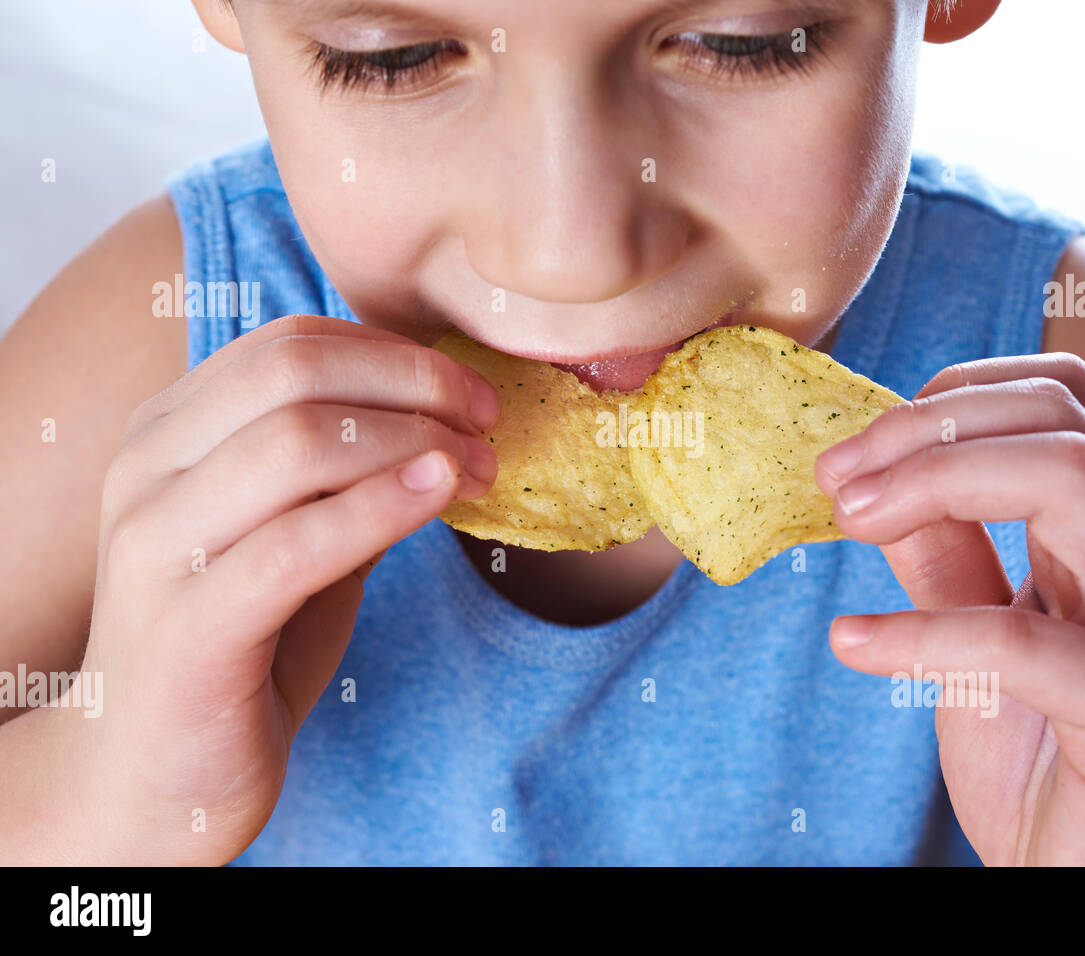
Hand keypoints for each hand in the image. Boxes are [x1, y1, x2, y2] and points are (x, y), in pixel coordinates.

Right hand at [71, 314, 497, 863]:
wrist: (155, 772)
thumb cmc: (239, 643)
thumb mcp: (298, 536)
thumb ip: (348, 475)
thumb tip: (450, 419)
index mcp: (166, 434)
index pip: (289, 345)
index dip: (396, 355)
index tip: (471, 391)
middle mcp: (145, 473)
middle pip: (293, 375)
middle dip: (413, 385)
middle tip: (488, 420)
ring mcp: (155, 547)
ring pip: (295, 445)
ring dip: (412, 443)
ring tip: (482, 467)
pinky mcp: (186, 626)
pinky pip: (298, 543)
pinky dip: (382, 508)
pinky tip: (441, 495)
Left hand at [815, 353, 1084, 864]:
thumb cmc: (1050, 766)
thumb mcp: (973, 645)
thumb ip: (944, 559)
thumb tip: (875, 482)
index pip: (1057, 399)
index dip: (946, 399)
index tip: (853, 455)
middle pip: (1060, 417)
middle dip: (927, 429)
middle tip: (837, 482)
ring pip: (1074, 480)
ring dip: (936, 484)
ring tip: (849, 524)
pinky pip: (1030, 642)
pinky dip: (925, 632)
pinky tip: (854, 643)